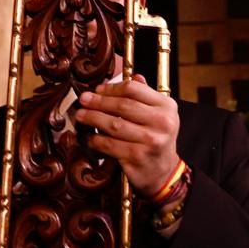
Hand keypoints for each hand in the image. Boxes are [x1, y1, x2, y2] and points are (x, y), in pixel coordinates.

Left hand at [76, 75, 179, 195]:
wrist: (164, 172)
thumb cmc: (157, 139)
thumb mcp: (158, 114)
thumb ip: (146, 95)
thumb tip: (132, 75)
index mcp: (166, 106)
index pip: (134, 89)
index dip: (112, 88)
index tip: (98, 89)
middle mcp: (162, 122)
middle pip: (122, 105)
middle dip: (99, 102)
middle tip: (83, 100)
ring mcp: (150, 141)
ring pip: (114, 125)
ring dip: (93, 119)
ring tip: (81, 115)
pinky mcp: (137, 157)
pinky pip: (110, 144)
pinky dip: (97, 139)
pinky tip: (90, 137)